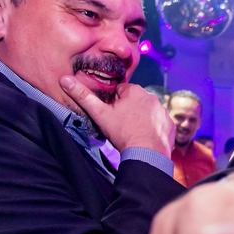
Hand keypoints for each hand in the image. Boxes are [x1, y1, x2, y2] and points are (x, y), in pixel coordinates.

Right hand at [59, 76, 173, 158]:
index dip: (113, 104)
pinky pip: (159, 123)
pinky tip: (145, 137)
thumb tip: (64, 79)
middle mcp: (151, 97)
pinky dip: (152, 129)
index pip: (119, 92)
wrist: (146, 153)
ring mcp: (163, 110)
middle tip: (121, 126)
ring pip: (146, 112)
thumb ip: (82, 96)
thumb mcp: (99, 114)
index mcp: (134, 90)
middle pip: (134, 101)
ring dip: (140, 119)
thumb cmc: (123, 133)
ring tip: (133, 133)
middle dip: (127, 110)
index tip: (112, 116)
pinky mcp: (169, 124)